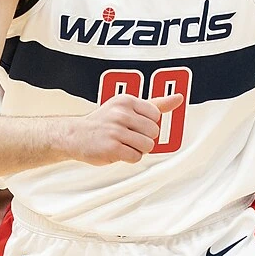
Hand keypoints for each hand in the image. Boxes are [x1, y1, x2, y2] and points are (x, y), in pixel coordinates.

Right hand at [68, 93, 183, 165]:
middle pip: (154, 132)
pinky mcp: (112, 147)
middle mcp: (121, 113)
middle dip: (144, 138)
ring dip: (138, 149)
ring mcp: (116, 130)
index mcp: (126, 100)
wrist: (75, 135)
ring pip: (147, 146)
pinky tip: (117, 151)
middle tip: (127, 136)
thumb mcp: (127, 107)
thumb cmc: (104, 122)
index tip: (133, 125)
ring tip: (123, 144)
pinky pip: (136, 157)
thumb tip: (179, 97)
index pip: (156, 116)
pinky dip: (129, 157)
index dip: (148, 125)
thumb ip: (155, 103)